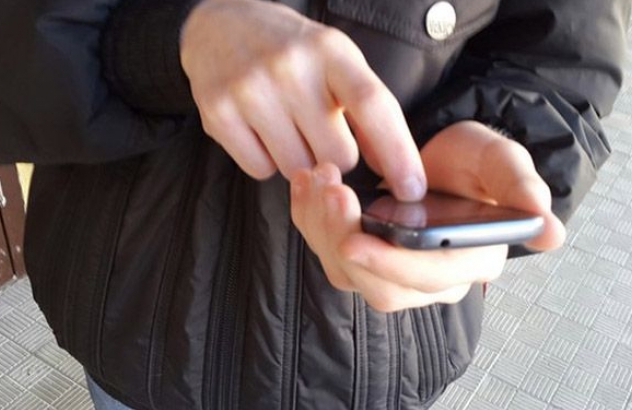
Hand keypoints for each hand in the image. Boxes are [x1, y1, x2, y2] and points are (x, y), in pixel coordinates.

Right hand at [180, 0, 425, 199]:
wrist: (219, 26)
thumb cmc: (292, 51)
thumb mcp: (336, 62)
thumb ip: (368, 111)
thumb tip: (400, 172)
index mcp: (330, 50)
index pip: (373, 105)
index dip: (398, 153)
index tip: (413, 190)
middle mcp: (290, 67)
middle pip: (337, 154)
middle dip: (336, 156)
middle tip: (318, 130)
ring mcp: (250, 90)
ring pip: (298, 168)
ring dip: (300, 160)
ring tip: (285, 124)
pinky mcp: (218, 113)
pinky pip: (260, 170)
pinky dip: (266, 160)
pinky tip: (259, 129)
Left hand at [290, 122, 565, 311]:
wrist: (441, 155)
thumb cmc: (474, 161)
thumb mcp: (500, 161)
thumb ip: (520, 188)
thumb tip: (552, 233)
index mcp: (469, 260)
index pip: (430, 278)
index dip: (393, 265)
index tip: (355, 240)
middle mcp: (429, 279)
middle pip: (381, 287)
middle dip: (346, 243)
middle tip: (331, 191)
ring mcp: (391, 271)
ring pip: (347, 273)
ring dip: (322, 230)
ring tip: (316, 179)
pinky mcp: (361, 256)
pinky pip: (327, 251)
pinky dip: (309, 220)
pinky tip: (305, 186)